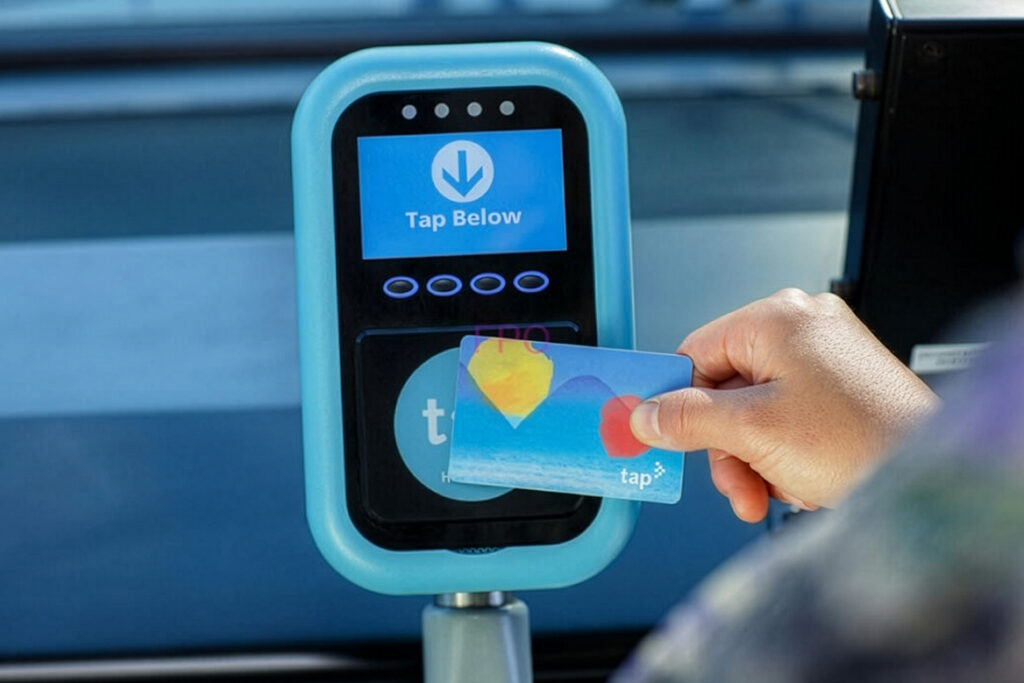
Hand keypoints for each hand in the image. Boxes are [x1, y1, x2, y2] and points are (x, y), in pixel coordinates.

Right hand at [629, 288, 938, 522]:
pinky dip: (781, 456)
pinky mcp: (841, 389)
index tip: (659, 433)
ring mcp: (825, 359)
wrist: (933, 481)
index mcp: (778, 318)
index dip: (675, 401)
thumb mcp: (753, 431)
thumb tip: (645, 415)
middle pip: (724, 389)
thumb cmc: (866, 442)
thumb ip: (687, 419)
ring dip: (752, 460)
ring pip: (753, 411)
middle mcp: (803, 329)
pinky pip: (785, 419)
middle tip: (735, 484)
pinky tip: (799, 482)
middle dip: (726, 447)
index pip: (695, 352)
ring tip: (772, 491)